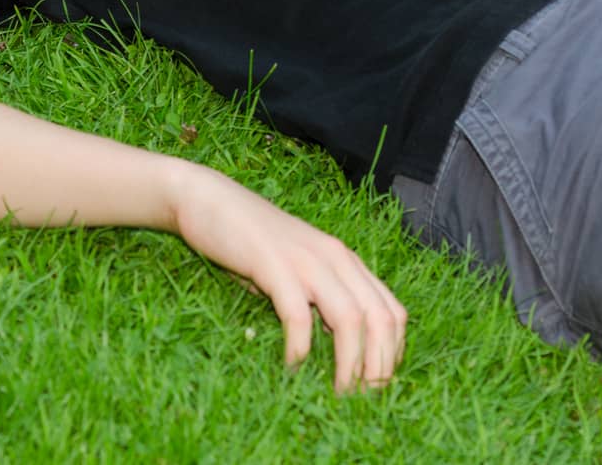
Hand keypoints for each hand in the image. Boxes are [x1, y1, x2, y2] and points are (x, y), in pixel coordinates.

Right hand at [167, 166, 406, 392]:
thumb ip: (316, 300)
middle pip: (380, 319)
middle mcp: (335, 258)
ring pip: (350, 319)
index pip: (392, 311)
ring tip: (338, 395)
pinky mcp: (274, 264)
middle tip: (363, 402)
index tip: (377, 387)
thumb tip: (335, 350)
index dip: (392, 354)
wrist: (209, 199)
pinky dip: (300, 347)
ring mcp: (306, 259)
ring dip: (349, 364)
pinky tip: (292, 367)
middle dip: (378, 367)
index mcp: (345, 260)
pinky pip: (298, 314)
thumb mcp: (295, 269)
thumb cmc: (249, 242)